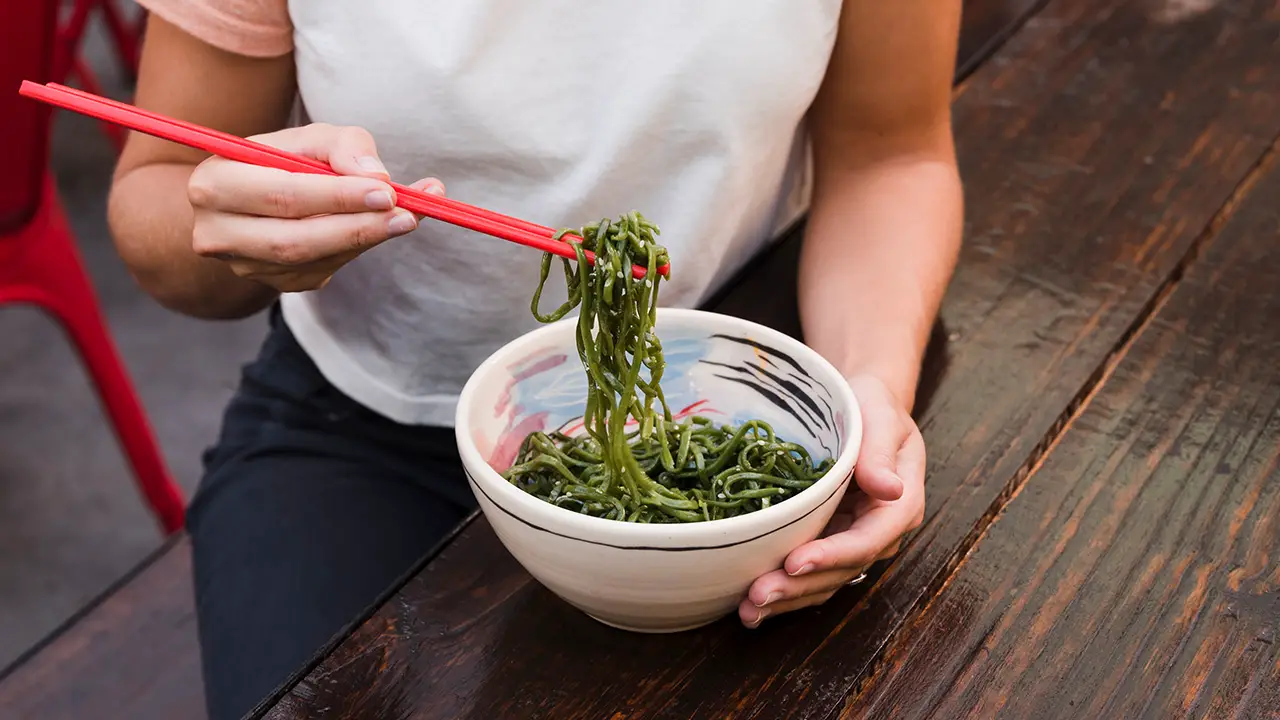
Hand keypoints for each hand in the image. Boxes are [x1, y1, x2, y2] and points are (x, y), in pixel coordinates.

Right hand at [187, 123, 442, 291]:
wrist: (247, 200)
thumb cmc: (280, 161)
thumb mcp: (307, 139)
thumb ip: (341, 146)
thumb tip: (376, 175)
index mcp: (215, 183)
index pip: (281, 195)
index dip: (336, 196)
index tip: (387, 191)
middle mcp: (218, 232)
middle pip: (294, 239)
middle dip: (356, 227)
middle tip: (406, 214)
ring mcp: (244, 265)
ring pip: (309, 261)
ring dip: (363, 240)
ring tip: (406, 219)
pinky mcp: (273, 282)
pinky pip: (321, 270)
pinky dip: (355, 249)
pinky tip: (379, 229)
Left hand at [739, 374, 925, 627]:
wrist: (861, 407)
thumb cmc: (873, 407)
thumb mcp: (882, 418)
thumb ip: (881, 453)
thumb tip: (890, 489)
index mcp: (899, 505)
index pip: (866, 541)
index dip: (832, 556)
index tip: (795, 562)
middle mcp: (878, 532)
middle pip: (840, 571)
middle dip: (799, 587)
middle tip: (757, 594)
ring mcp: (852, 540)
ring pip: (823, 582)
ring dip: (787, 599)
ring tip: (748, 609)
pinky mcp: (828, 542)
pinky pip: (809, 575)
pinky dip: (783, 591)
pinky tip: (750, 606)